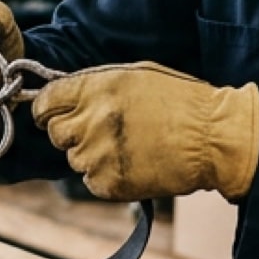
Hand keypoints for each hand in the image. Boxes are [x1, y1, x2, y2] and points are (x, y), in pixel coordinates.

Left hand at [30, 62, 258, 201]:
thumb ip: (96, 85)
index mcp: (97, 88)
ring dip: (91, 154)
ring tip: (126, 146)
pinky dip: (106, 176)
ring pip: (74, 158)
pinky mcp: (109, 183)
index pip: (45, 102)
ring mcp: (99, 155)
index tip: (52, 114)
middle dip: (71, 132)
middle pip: (56, 133)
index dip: (47, 109)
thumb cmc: (181, 102)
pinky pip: (91, 180)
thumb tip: (66, 93)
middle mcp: (92, 120)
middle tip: (100, 131)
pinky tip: (132, 163)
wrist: (213, 139)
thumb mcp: (136, 75)